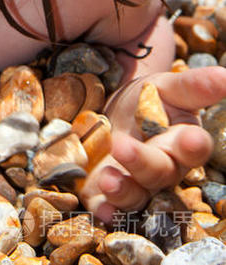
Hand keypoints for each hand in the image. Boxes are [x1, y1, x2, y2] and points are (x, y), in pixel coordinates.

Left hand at [80, 66, 225, 221]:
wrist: (115, 114)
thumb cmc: (148, 102)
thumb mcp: (168, 87)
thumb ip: (194, 86)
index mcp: (181, 141)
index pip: (193, 147)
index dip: (194, 145)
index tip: (194, 139)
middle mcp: (163, 168)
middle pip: (159, 172)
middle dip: (142, 162)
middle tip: (122, 146)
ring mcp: (136, 182)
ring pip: (136, 194)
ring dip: (122, 190)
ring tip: (107, 179)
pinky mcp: (109, 191)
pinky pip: (110, 206)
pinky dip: (106, 209)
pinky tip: (99, 209)